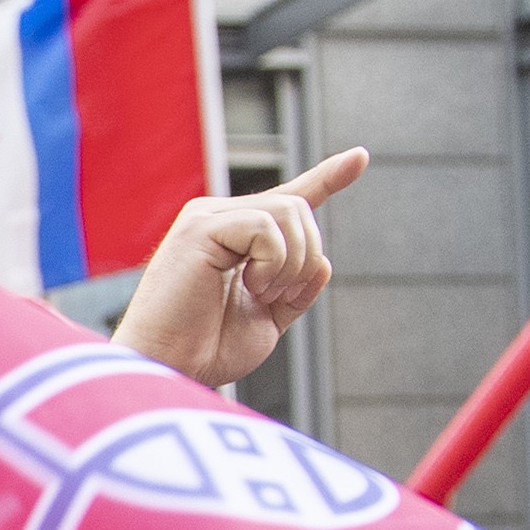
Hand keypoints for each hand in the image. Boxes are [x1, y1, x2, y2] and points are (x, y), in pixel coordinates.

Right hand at [111, 150, 367, 387]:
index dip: (327, 179)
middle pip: (298, 207)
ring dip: (291, 262)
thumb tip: (323, 261)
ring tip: (261, 295)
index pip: (288, 201)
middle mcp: (217, 219)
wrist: (170, 371)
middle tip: (277, 298)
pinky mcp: (198, 228)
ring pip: (288, 211)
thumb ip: (297, 288)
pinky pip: (265, 226)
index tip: (360, 158)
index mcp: (232, 239)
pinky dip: (273, 261)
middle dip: (306, 255)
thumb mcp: (267, 319)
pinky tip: (249, 287)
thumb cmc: (205, 352)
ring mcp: (206, 220)